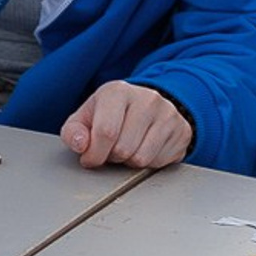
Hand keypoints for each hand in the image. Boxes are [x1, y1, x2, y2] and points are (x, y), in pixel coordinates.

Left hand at [60, 80, 193, 169]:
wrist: (148, 106)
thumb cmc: (111, 113)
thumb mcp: (86, 117)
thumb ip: (74, 131)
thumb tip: (80, 144)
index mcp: (117, 92)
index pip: (105, 132)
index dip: (94, 153)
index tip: (89, 158)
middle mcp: (146, 99)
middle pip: (123, 148)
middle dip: (111, 156)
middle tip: (110, 149)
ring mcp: (168, 115)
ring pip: (141, 158)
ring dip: (128, 161)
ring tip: (126, 148)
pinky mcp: (182, 131)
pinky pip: (159, 162)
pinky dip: (147, 163)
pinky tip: (143, 148)